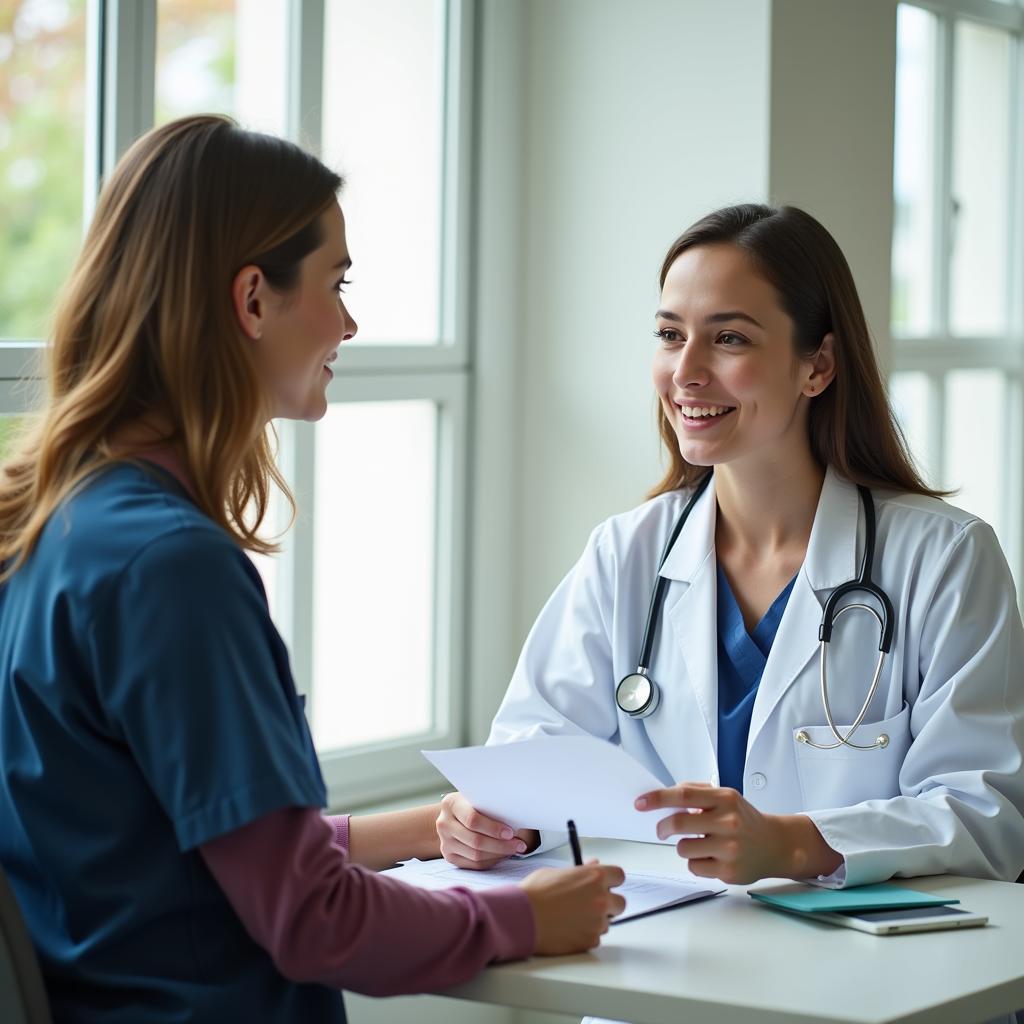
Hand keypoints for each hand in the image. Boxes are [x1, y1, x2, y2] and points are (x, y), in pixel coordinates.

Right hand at [436, 792, 539, 868]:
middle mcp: (444, 823)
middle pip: (475, 841)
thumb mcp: (478, 797)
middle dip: (501, 845)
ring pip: (476, 855)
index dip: (493, 828)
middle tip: (520, 844)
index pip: (473, 820)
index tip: (511, 832)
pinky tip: (503, 854)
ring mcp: (445, 842)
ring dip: (499, 854)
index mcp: (451, 803)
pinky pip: (474, 865)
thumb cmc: (473, 803)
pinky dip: (492, 861)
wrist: (453, 814)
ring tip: (514, 849)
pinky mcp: (449, 856)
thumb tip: (517, 816)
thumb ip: (490, 804)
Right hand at [520, 860, 625, 954]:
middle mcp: (601, 899)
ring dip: (595, 920)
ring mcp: (597, 922)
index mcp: (594, 877)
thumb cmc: (535, 893)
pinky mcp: (590, 941)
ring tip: (571, 918)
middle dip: (608, 904)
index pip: (619, 876)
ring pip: (606, 922)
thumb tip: (594, 866)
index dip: (611, 880)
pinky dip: (585, 935)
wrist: (522, 917)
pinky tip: (568, 929)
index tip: (605, 884)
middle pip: (620, 903)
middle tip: (590, 904)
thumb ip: (581, 871)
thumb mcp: (556, 872)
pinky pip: (595, 937)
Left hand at [635, 782, 837, 884]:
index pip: (683, 795)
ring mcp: (729, 848)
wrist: (775, 844)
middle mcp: (728, 822)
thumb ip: (696, 793)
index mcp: (725, 799)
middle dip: (663, 827)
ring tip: (699, 843)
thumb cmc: (744, 819)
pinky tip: (710, 857)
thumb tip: (664, 796)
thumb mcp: (725, 797)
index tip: (640, 803)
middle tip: (661, 830)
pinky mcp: (728, 871)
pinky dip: (695, 862)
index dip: (657, 798)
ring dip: (683, 846)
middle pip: (679, 823)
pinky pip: (694, 867)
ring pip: (683, 848)